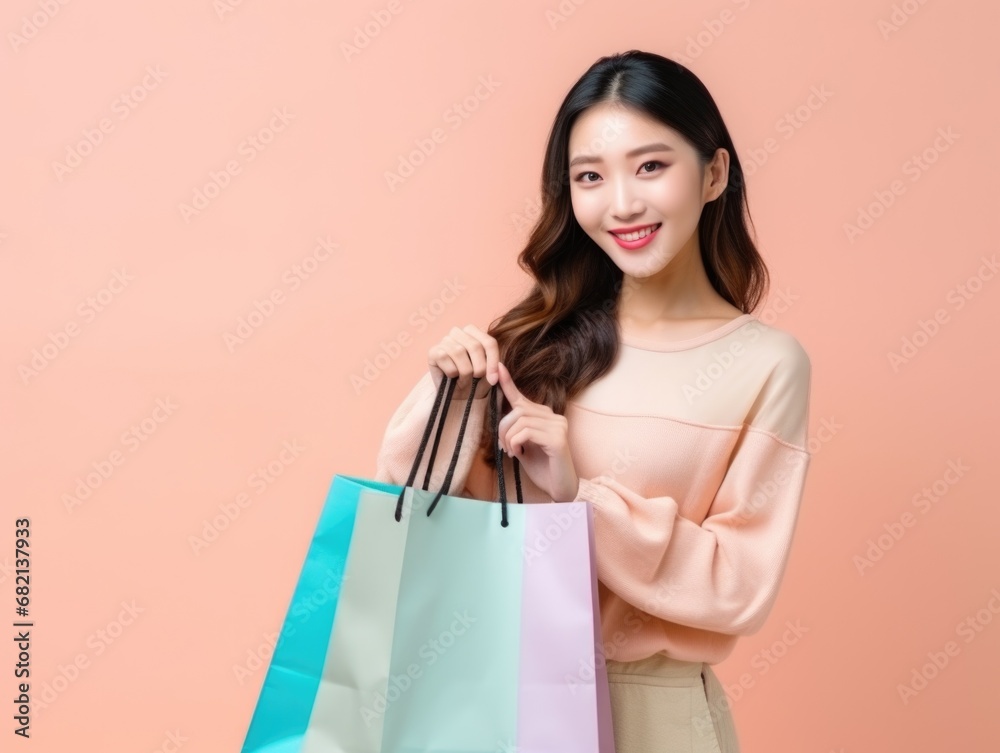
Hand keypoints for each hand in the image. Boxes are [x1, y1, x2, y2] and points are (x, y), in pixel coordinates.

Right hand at [427, 324, 498, 400]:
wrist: (457, 396)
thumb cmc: (474, 381)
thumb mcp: (489, 374)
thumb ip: (496, 368)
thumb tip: (500, 367)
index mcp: (474, 332)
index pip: (489, 342)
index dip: (493, 361)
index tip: (494, 379)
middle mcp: (458, 332)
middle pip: (475, 346)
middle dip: (479, 367)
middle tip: (477, 379)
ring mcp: (444, 340)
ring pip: (459, 351)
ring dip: (464, 371)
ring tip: (464, 379)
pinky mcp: (433, 351)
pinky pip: (444, 357)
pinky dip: (451, 371)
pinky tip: (451, 376)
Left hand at [495, 362, 579, 501]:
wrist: (559, 489)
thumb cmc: (541, 468)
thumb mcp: (523, 445)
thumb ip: (516, 430)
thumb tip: (502, 417)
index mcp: (545, 417)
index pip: (522, 398)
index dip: (508, 383)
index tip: (498, 367)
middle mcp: (554, 417)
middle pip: (517, 410)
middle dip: (503, 428)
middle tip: (504, 447)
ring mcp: (558, 426)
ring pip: (520, 420)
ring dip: (508, 438)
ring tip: (511, 452)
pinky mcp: (558, 438)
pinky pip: (526, 432)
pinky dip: (515, 443)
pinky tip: (519, 454)